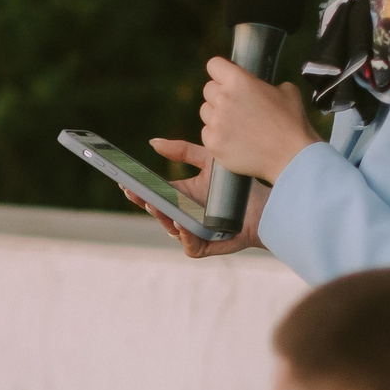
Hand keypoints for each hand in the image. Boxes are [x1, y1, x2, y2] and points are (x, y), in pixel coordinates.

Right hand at [137, 138, 266, 258]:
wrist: (264, 206)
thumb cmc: (237, 186)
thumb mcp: (208, 161)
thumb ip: (182, 151)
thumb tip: (153, 142)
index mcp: (179, 198)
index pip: (153, 195)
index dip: (138, 190)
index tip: (125, 180)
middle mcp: (182, 217)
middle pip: (157, 212)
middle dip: (143, 202)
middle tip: (132, 191)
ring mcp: (192, 233)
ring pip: (170, 228)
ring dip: (160, 217)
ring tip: (153, 204)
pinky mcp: (204, 247)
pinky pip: (189, 245)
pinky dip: (184, 235)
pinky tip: (179, 223)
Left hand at [197, 58, 315, 185]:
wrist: (292, 156)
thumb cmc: (291, 122)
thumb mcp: (285, 90)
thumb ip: (261, 83)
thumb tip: (254, 86)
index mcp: (238, 80)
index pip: (214, 65)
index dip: (221, 71)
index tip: (226, 78)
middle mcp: (222, 99)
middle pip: (208, 90)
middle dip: (220, 94)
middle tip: (236, 105)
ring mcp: (216, 123)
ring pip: (205, 112)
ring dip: (217, 115)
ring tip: (237, 124)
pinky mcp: (213, 144)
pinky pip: (207, 133)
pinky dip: (217, 135)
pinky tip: (234, 139)